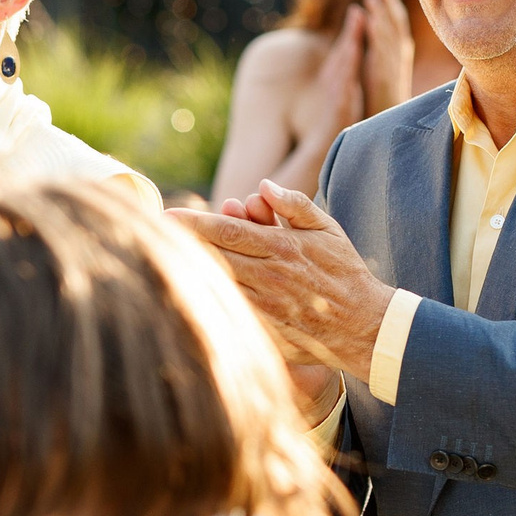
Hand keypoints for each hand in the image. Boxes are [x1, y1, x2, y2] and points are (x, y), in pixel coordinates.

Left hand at [172, 180, 394, 380]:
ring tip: (164, 258)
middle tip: (151, 233)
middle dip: (181, 244)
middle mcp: (269, 275)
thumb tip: (263, 186)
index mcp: (282, 246)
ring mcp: (265, 305)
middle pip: (214, 256)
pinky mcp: (265, 329)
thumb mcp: (327, 229)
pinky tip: (186, 292)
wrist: (364, 325)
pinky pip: (229, 312)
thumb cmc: (345, 273)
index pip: (227, 230)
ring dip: (190, 271)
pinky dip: (207, 300)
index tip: (166, 215)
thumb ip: (295, 205)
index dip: (193, 222)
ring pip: (217, 284)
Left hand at [359, 0, 416, 115]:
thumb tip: (375, 41)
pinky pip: (383, 51)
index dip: (390, 6)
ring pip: (391, 35)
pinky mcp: (385, 78)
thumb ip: (380, 59)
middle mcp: (399, 61)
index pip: (396, 26)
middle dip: (389, 2)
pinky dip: (379, 33)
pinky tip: (372, 19)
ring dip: (382, 14)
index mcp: (397, 59)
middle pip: (397, 25)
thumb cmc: (384, 107)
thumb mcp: (382, 78)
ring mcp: (394, 69)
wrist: (388, 131)